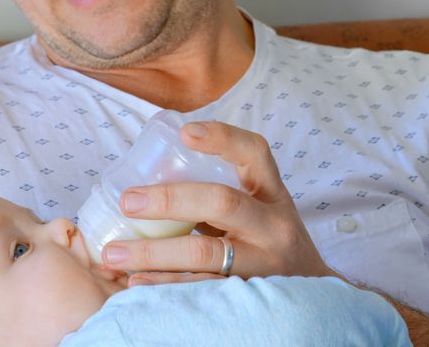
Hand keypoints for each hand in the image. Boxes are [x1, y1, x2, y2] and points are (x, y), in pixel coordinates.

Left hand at [100, 121, 336, 284]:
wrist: (314, 294)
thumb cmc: (272, 244)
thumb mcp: (262, 211)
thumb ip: (221, 197)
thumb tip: (148, 183)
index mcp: (274, 194)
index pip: (254, 153)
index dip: (222, 138)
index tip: (185, 132)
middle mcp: (273, 225)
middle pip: (222, 202)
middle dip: (168, 200)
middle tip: (128, 200)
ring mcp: (264, 263)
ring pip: (206, 253)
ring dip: (153, 252)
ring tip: (114, 253)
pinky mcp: (250, 296)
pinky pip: (201, 289)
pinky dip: (165, 285)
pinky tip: (136, 282)